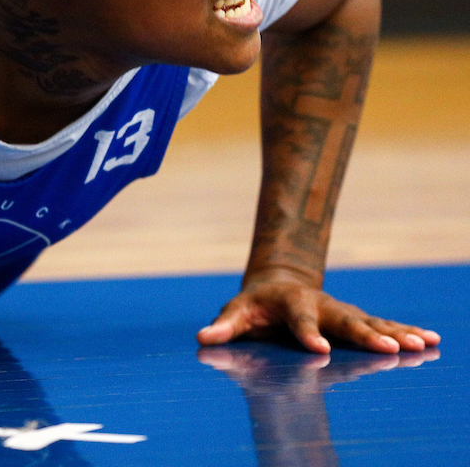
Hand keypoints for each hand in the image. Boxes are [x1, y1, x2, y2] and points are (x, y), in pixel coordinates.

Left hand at [196, 269, 440, 354]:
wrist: (278, 282)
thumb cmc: (254, 304)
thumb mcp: (236, 312)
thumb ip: (223, 326)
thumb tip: (202, 338)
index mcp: (291, 302)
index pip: (300, 320)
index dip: (308, 334)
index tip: (319, 350)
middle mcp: (322, 305)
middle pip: (346, 321)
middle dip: (367, 335)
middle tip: (390, 348)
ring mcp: (342, 311)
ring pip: (371, 321)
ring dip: (397, 333)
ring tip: (421, 344)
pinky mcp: (355, 318)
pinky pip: (384, 325)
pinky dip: (407, 331)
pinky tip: (431, 340)